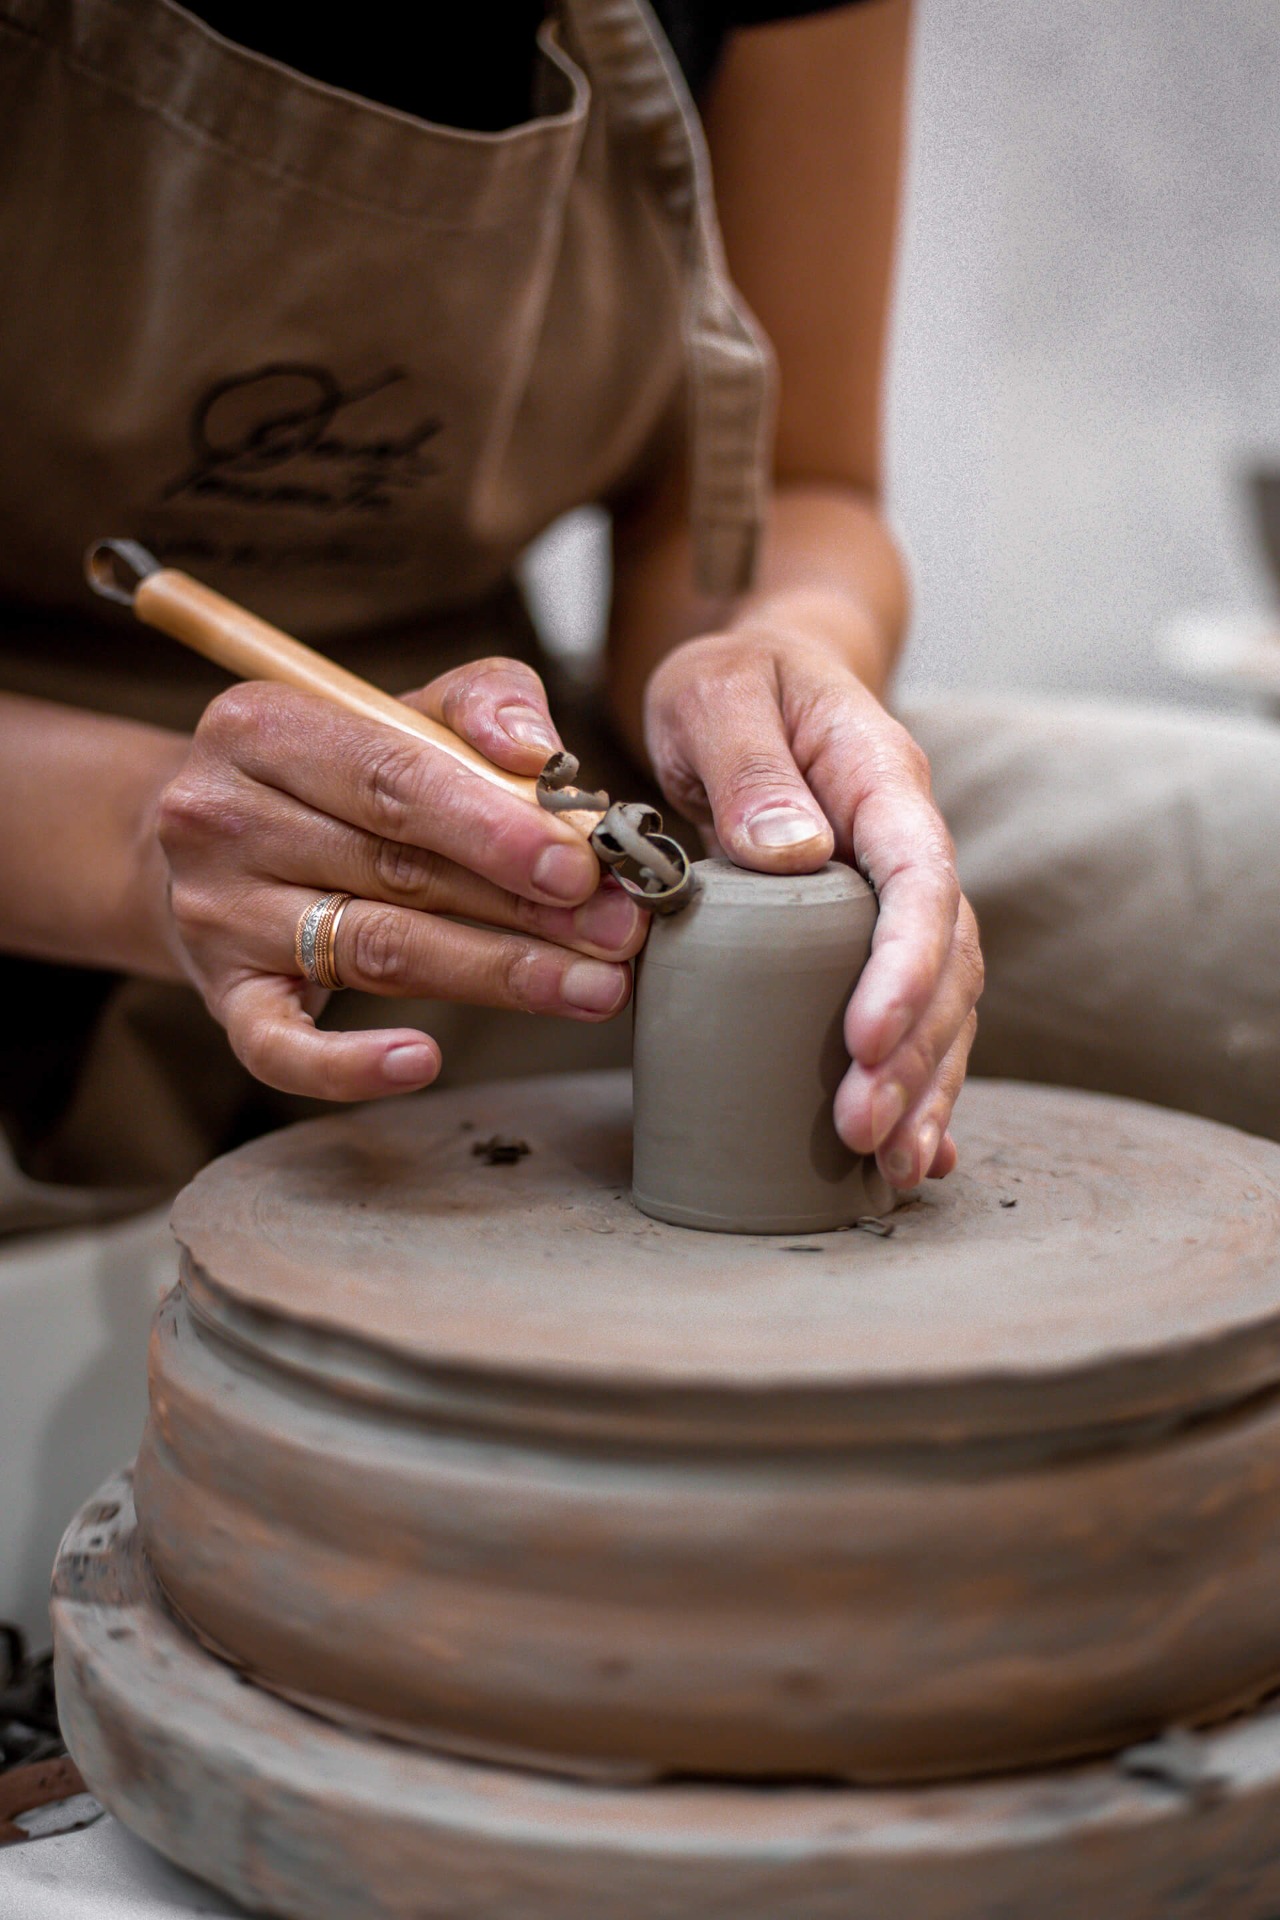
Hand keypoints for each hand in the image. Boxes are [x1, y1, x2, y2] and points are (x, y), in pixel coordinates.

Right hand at [155, 659, 645, 1100]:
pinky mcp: (222, 996)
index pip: (392, 776)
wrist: (210, 835)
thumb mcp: (399, 712)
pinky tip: (423, 1062)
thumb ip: (481, 707)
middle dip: (522, 907)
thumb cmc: (334, 773)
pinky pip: (279, 1048)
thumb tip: (538, 756)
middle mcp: (223, 818)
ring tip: (588, 989)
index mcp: (262, 727)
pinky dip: (349, 1065)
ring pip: (372, 950)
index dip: (493, 827)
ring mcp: (216, 914)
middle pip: (395, 869)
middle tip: (616, 935)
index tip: (581, 867)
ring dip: (493, 975)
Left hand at [643, 630, 981, 1187]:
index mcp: (882, 780)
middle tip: (863, 1129)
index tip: (864, 1038)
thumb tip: (791, 852)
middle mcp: (909, 843)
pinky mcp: (871, 935)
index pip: (920, 878)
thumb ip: (747, 763)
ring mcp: (898, 894)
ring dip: (924, 1084)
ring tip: (890, 1164)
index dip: (904, 964)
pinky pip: (914, 1012)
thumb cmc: (733, 679)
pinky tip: (915, 1153)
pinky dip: (920, 1082)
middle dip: (914, 1053)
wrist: (761, 673)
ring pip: (943, 1001)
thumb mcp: (717, 692)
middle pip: (946, 960)